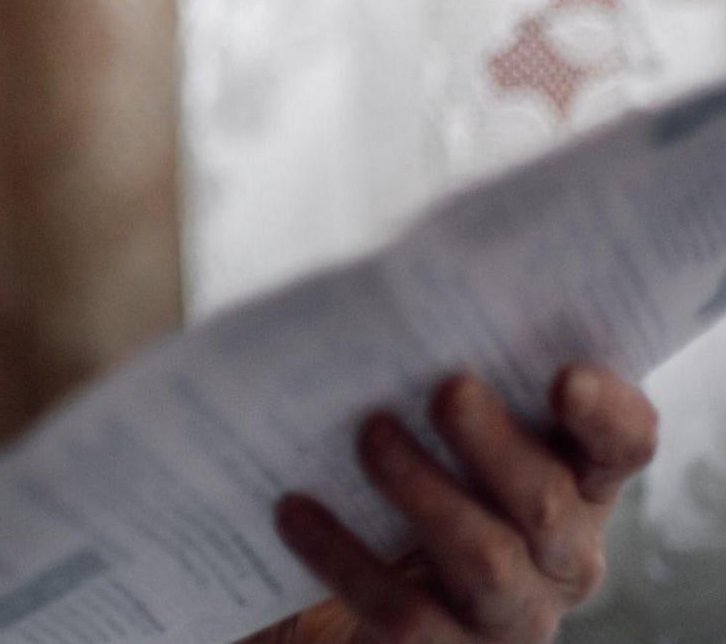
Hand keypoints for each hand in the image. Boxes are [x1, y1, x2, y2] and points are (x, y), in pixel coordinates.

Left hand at [260, 366, 656, 643]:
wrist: (372, 597)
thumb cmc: (415, 481)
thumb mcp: (447, 433)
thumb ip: (444, 380)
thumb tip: (379, 304)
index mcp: (576, 482)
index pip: (622, 447)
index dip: (607, 414)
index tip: (564, 376)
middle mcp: (560, 551)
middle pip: (545, 500)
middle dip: (494, 444)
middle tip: (446, 390)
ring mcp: (511, 610)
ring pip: (483, 557)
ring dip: (424, 492)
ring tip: (371, 437)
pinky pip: (402, 611)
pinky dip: (344, 557)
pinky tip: (294, 511)